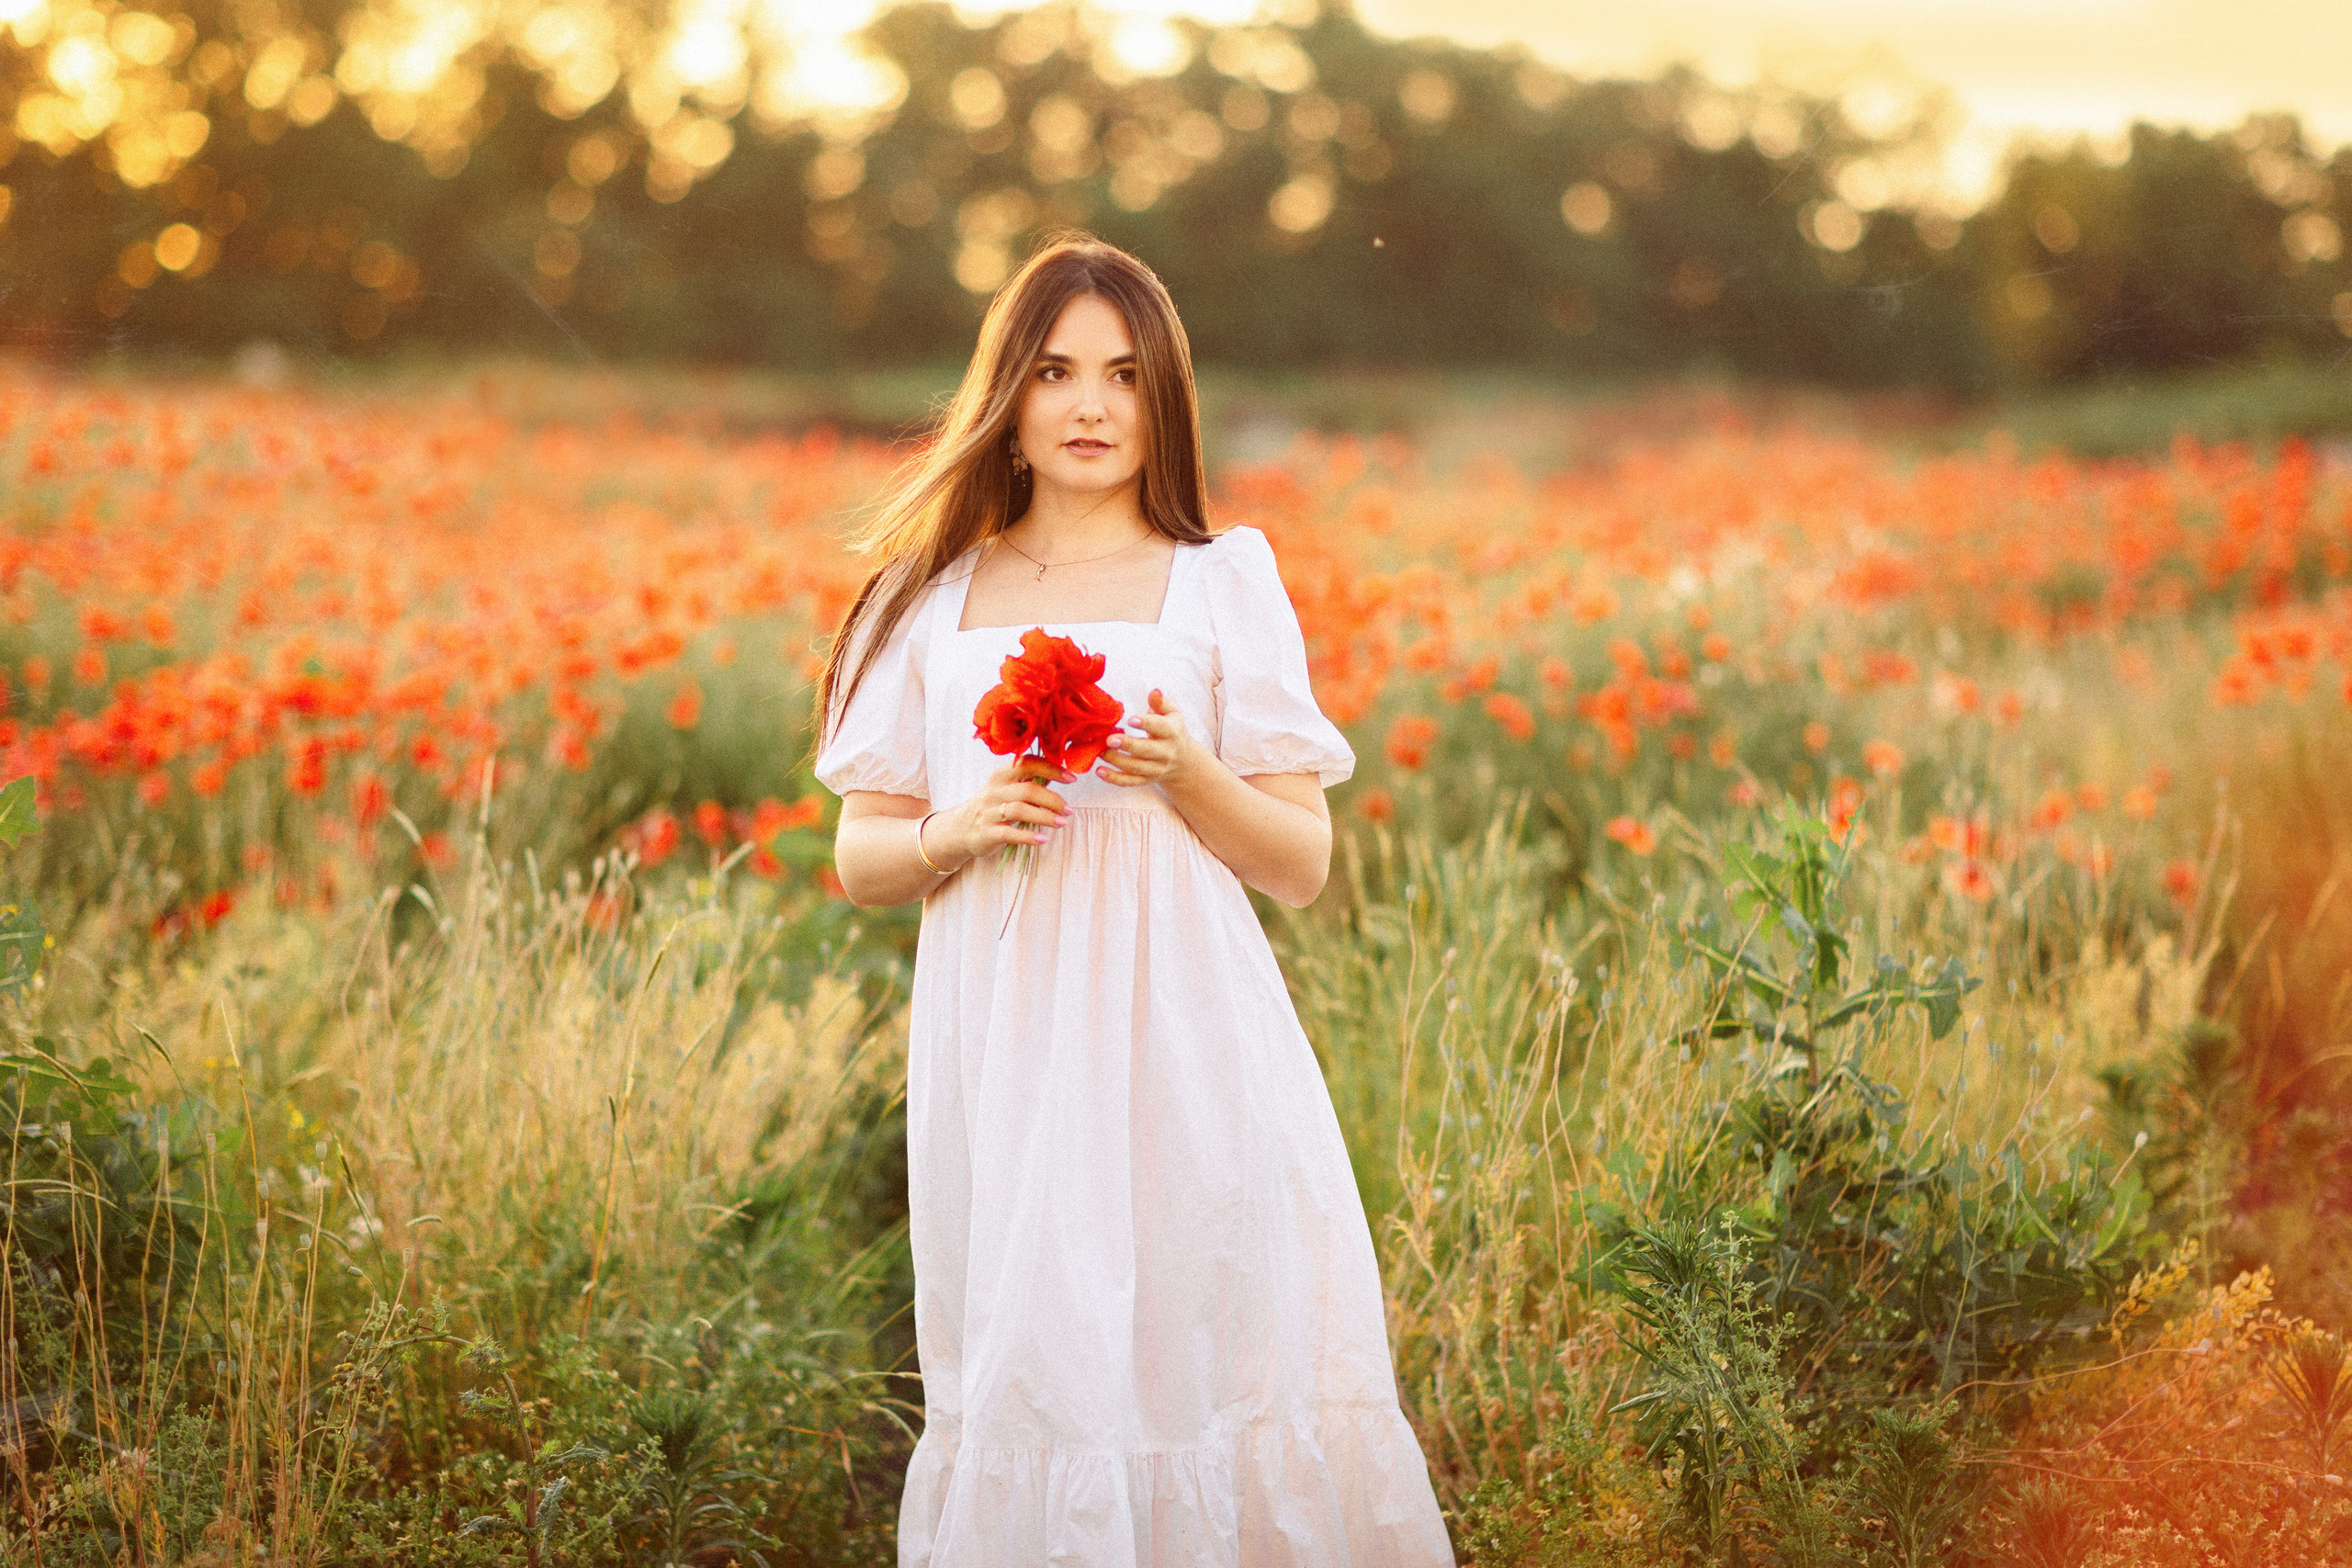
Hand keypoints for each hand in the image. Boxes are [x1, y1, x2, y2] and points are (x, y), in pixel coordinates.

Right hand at [937, 756, 1072, 864]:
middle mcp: (994, 791)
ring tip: (1062, 823)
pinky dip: (1028, 837)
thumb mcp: (1005, 789)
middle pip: (1027, 789)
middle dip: (1052, 799)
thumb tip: (1060, 774)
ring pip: (1019, 810)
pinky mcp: (986, 833)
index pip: (1027, 763)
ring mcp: (989, 812)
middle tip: (1068, 810)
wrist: (960, 829)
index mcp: (1001, 776)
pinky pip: (1009, 833)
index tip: (1071, 778)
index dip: (1051, 768)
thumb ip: (1028, 782)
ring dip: (1044, 817)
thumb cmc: (991, 807)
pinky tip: (1043, 839)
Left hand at [1098, 688, 1204, 789]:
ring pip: (1135, 767)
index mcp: (1172, 733)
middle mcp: (1166, 753)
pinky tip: (1099, 771)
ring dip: (1116, 760)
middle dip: (1128, 745)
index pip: (1160, 727)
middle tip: (1109, 739)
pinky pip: (1130, 781)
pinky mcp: (1146, 780)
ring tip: (1099, 751)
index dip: (1146, 723)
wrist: (1183, 762)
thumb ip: (1160, 703)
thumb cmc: (1171, 730)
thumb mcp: (1171, 714)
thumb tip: (1154, 691)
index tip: (1130, 720)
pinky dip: (1114, 779)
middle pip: (1147, 750)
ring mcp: (1156, 769)